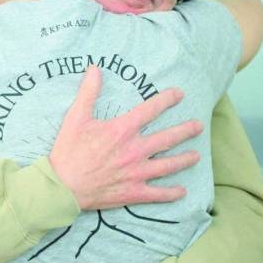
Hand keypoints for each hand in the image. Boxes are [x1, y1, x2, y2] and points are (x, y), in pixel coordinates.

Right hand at [49, 65, 202, 209]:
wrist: (63, 186)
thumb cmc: (68, 152)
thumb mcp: (75, 117)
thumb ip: (88, 92)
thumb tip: (95, 69)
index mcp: (122, 130)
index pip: (151, 110)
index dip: (167, 100)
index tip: (179, 94)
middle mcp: (135, 150)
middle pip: (168, 138)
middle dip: (186, 131)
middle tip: (199, 126)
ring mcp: (137, 173)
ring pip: (169, 165)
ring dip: (184, 160)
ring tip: (196, 156)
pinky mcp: (134, 192)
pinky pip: (158, 193)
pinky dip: (172, 193)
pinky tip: (182, 191)